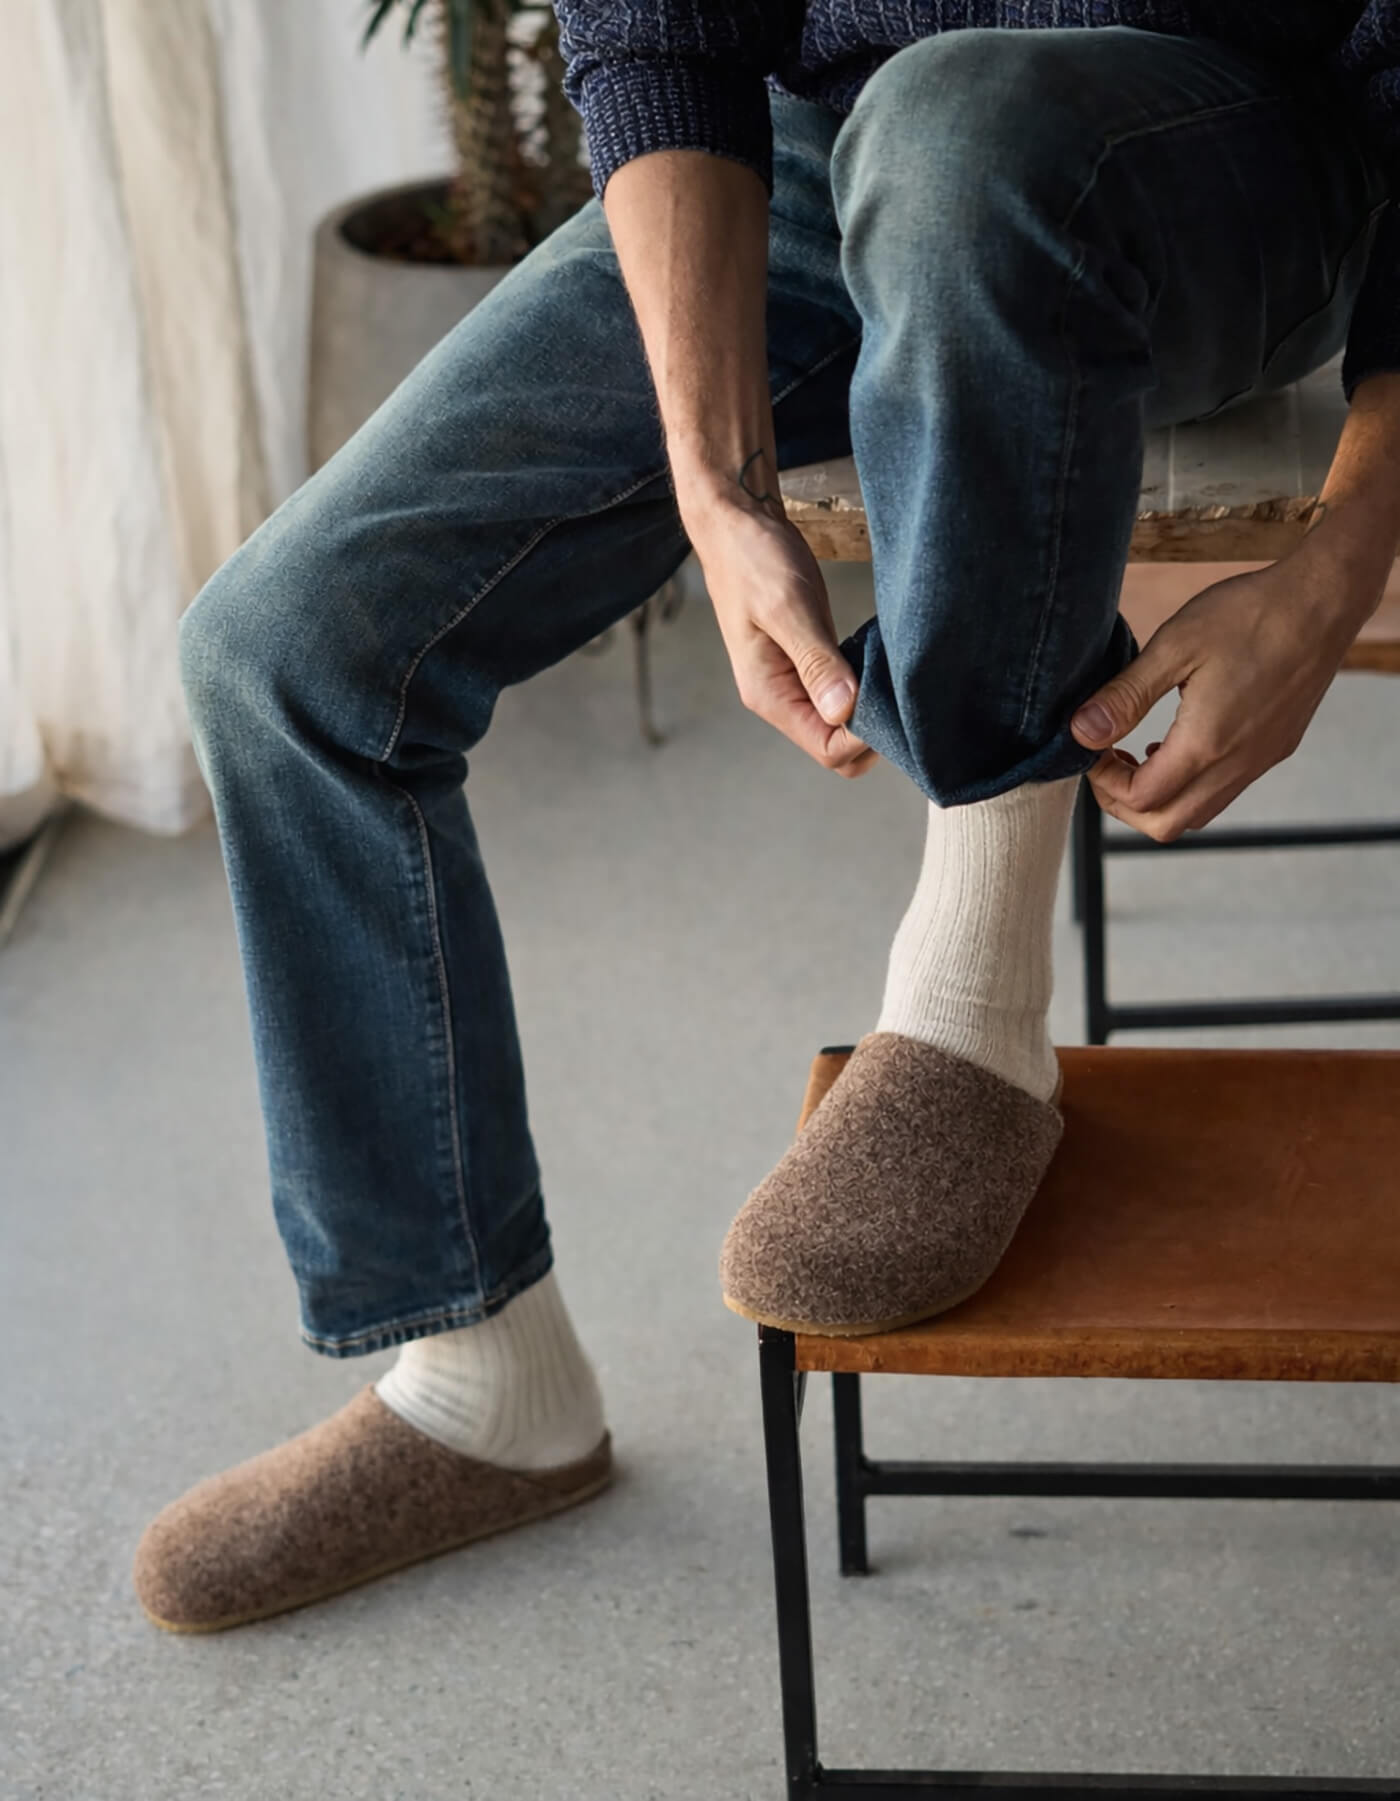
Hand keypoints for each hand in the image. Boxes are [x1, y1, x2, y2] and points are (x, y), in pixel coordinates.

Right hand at [683, 490, 878, 778]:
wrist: (735, 523)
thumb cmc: (753, 559)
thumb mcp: (787, 607)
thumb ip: (816, 662)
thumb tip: (844, 712)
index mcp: (769, 694)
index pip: (826, 749)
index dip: (863, 737)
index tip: (891, 701)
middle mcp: (780, 697)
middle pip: (836, 746)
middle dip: (872, 731)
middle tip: (899, 688)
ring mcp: (794, 681)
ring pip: (842, 723)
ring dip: (871, 708)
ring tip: (892, 673)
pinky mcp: (807, 661)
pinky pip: (841, 693)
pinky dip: (865, 686)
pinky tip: (878, 661)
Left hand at [1069, 543, 1380, 840]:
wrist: (1324, 599)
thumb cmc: (1250, 614)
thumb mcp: (1174, 646)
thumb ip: (1125, 696)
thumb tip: (1082, 733)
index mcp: (1207, 743)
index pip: (1142, 799)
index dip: (1105, 784)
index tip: (1091, 750)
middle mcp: (1238, 763)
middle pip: (1168, 825)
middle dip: (1125, 806)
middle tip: (1105, 765)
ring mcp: (1262, 760)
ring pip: (1199, 813)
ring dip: (1159, 799)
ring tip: (1135, 754)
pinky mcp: (1276, 747)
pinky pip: (1225, 790)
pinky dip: (1191, 786)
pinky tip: (1176, 744)